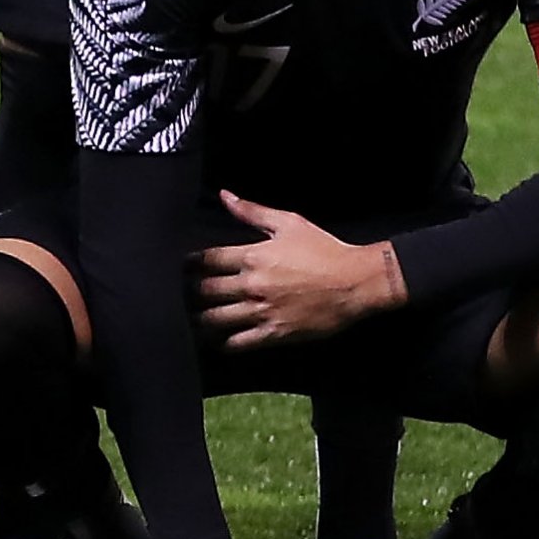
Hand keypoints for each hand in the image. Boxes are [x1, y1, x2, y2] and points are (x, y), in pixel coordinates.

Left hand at [195, 192, 404, 346]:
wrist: (357, 282)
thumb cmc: (325, 249)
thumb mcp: (289, 223)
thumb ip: (252, 211)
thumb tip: (225, 195)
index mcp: (252, 257)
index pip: (205, 261)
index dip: (188, 264)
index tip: (181, 267)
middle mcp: (252, 285)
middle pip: (204, 291)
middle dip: (190, 292)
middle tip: (181, 295)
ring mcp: (262, 311)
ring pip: (215, 319)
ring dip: (200, 319)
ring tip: (191, 319)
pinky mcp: (275, 333)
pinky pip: (239, 342)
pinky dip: (223, 343)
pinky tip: (216, 341)